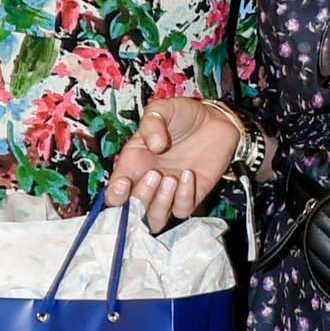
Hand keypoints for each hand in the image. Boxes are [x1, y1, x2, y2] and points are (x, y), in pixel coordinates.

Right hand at [107, 95, 246, 231]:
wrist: (214, 119)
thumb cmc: (182, 115)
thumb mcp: (161, 110)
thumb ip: (151, 124)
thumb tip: (154, 147)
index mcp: (132, 165)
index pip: (114, 193)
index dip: (116, 196)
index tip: (125, 183)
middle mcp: (147, 184)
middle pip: (133, 211)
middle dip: (141, 197)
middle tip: (155, 174)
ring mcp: (169, 194)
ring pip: (155, 219)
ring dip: (160, 204)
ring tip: (170, 179)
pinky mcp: (191, 197)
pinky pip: (182, 210)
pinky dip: (183, 197)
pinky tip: (188, 175)